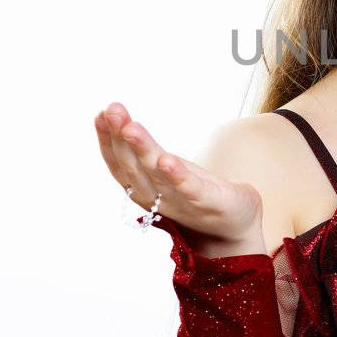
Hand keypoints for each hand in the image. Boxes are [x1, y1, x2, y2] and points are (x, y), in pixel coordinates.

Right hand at [94, 102, 264, 255]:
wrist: (235, 225)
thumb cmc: (196, 193)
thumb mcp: (165, 169)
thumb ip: (145, 150)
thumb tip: (122, 121)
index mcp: (144, 186)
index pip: (120, 162)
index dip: (108, 139)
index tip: (101, 113)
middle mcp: (156, 195)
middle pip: (133, 165)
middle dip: (120, 137)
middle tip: (111, 111)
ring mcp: (180, 200)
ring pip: (157, 174)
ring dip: (143, 150)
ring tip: (131, 128)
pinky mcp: (208, 202)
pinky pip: (190, 189)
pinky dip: (177, 176)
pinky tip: (168, 161)